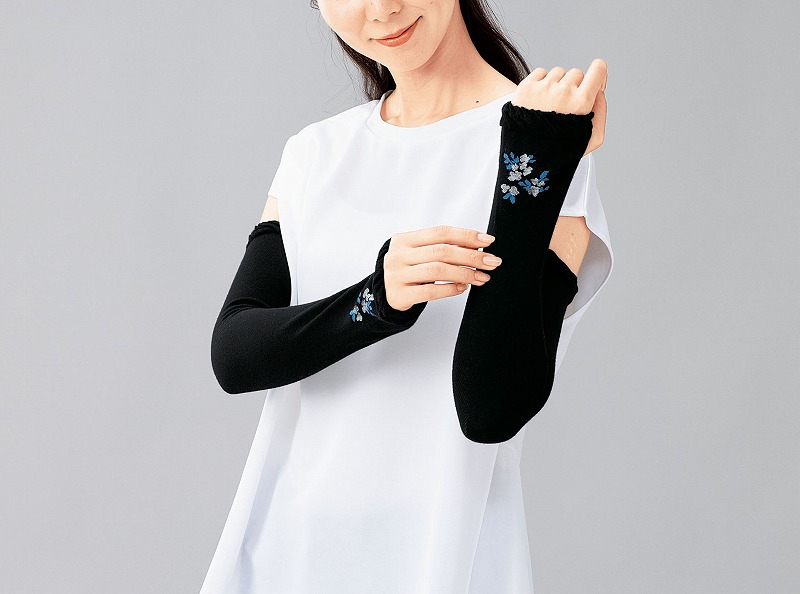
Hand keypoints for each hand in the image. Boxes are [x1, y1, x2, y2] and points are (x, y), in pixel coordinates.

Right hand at [383, 225, 502, 310]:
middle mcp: (398, 255)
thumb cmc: (409, 270)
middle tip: (492, 262)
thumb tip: (478, 246)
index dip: (466, 235)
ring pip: (437, 271)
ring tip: (482, 277)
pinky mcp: (399, 295)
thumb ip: (443, 247)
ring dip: (466, 274)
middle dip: (472, 256)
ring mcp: (396, 275)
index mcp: (404, 239)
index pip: (440, 232)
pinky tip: (464, 288)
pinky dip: (451, 289)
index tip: (489, 240)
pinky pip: (431, 291)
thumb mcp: (420, 254)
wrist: (384, 294)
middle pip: (442, 251)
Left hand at [511, 58, 607, 155]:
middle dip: (574, 87)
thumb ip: (602, 110)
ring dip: (556, 85)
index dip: (598, 74)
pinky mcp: (526, 87)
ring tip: (549, 108)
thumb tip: (599, 87)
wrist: (527, 157)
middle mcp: (562, 93)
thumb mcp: (592, 138)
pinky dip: (541, 83)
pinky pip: (541, 73)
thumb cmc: (562, 148)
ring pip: (558, 72)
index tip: (593, 82)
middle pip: (577, 73)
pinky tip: (538, 102)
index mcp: (581, 103)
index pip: (598, 69)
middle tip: (564, 108)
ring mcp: (542, 88)